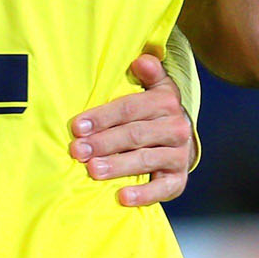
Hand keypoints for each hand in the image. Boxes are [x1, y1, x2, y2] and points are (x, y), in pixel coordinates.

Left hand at [71, 52, 194, 205]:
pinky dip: (143, 194)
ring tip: (92, 170)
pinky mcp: (178, 179)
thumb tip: (142, 60)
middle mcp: (176, 128)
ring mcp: (179, 155)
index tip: (77, 126)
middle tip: (77, 150)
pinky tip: (122, 197)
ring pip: (145, 160)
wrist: (181, 137)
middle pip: (135, 135)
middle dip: (103, 142)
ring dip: (117, 166)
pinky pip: (162, 188)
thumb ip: (149, 72)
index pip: (130, 108)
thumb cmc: (153, 110)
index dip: (103, 117)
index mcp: (166, 102)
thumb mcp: (154, 86)